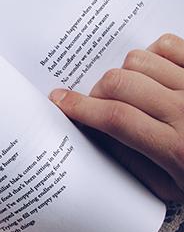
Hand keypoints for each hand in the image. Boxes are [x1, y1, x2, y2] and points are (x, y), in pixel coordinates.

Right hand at [50, 33, 183, 201]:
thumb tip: (94, 132)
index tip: (60, 100)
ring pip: (138, 61)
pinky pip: (167, 43)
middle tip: (98, 103)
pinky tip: (154, 72)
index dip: (80, 107)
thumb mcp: (174, 188)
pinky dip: (152, 54)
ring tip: (133, 90)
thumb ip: (133, 161)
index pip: (115, 118)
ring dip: (125, 73)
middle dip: (97, 91)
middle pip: (120, 84)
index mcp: (176, 149)